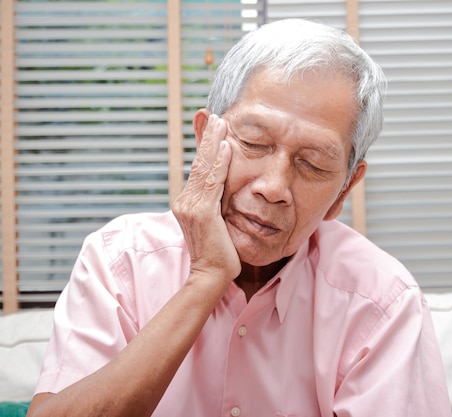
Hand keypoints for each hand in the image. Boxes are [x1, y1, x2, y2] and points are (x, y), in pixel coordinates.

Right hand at [172, 114, 240, 282]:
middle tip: (215, 115)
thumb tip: (222, 190)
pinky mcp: (202, 212)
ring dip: (213, 143)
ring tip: (221, 123)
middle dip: (207, 137)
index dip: (204, 146)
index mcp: (187, 202)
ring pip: (203, 168)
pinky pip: (213, 182)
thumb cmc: (219, 252)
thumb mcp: (216, 223)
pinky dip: (220, 163)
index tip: (211, 126)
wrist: (211, 275)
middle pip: (197, 163)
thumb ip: (215, 203)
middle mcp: (185, 201)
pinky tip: (226, 147)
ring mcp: (191, 206)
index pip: (197, 168)